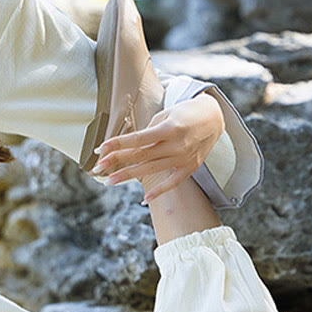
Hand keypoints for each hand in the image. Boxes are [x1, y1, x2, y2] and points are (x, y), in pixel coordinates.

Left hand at [91, 92, 224, 202]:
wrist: (214, 117)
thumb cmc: (184, 112)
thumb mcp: (166, 114)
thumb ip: (148, 131)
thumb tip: (129, 146)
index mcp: (169, 128)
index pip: (137, 139)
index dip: (117, 144)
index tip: (100, 149)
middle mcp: (177, 145)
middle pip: (141, 155)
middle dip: (117, 161)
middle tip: (98, 167)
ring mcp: (184, 158)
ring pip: (151, 169)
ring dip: (129, 176)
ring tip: (110, 180)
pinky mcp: (191, 167)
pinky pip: (173, 182)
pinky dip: (159, 191)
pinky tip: (144, 199)